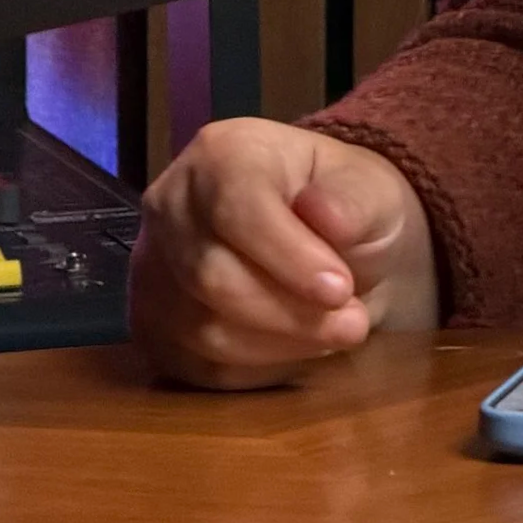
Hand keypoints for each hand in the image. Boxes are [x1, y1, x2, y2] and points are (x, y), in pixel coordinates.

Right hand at [130, 117, 440, 390]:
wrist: (329, 242)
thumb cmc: (346, 208)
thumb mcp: (371, 191)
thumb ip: (353, 201)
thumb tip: (324, 215)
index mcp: (221, 153)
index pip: (234, 207)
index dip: (287, 256)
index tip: (340, 289)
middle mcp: (169, 205)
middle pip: (210, 276)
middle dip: (289, 312)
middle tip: (352, 323)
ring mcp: (152, 268)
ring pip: (201, 329)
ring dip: (278, 345)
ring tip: (334, 334)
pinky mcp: (153, 326)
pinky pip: (196, 366)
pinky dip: (256, 369)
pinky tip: (297, 349)